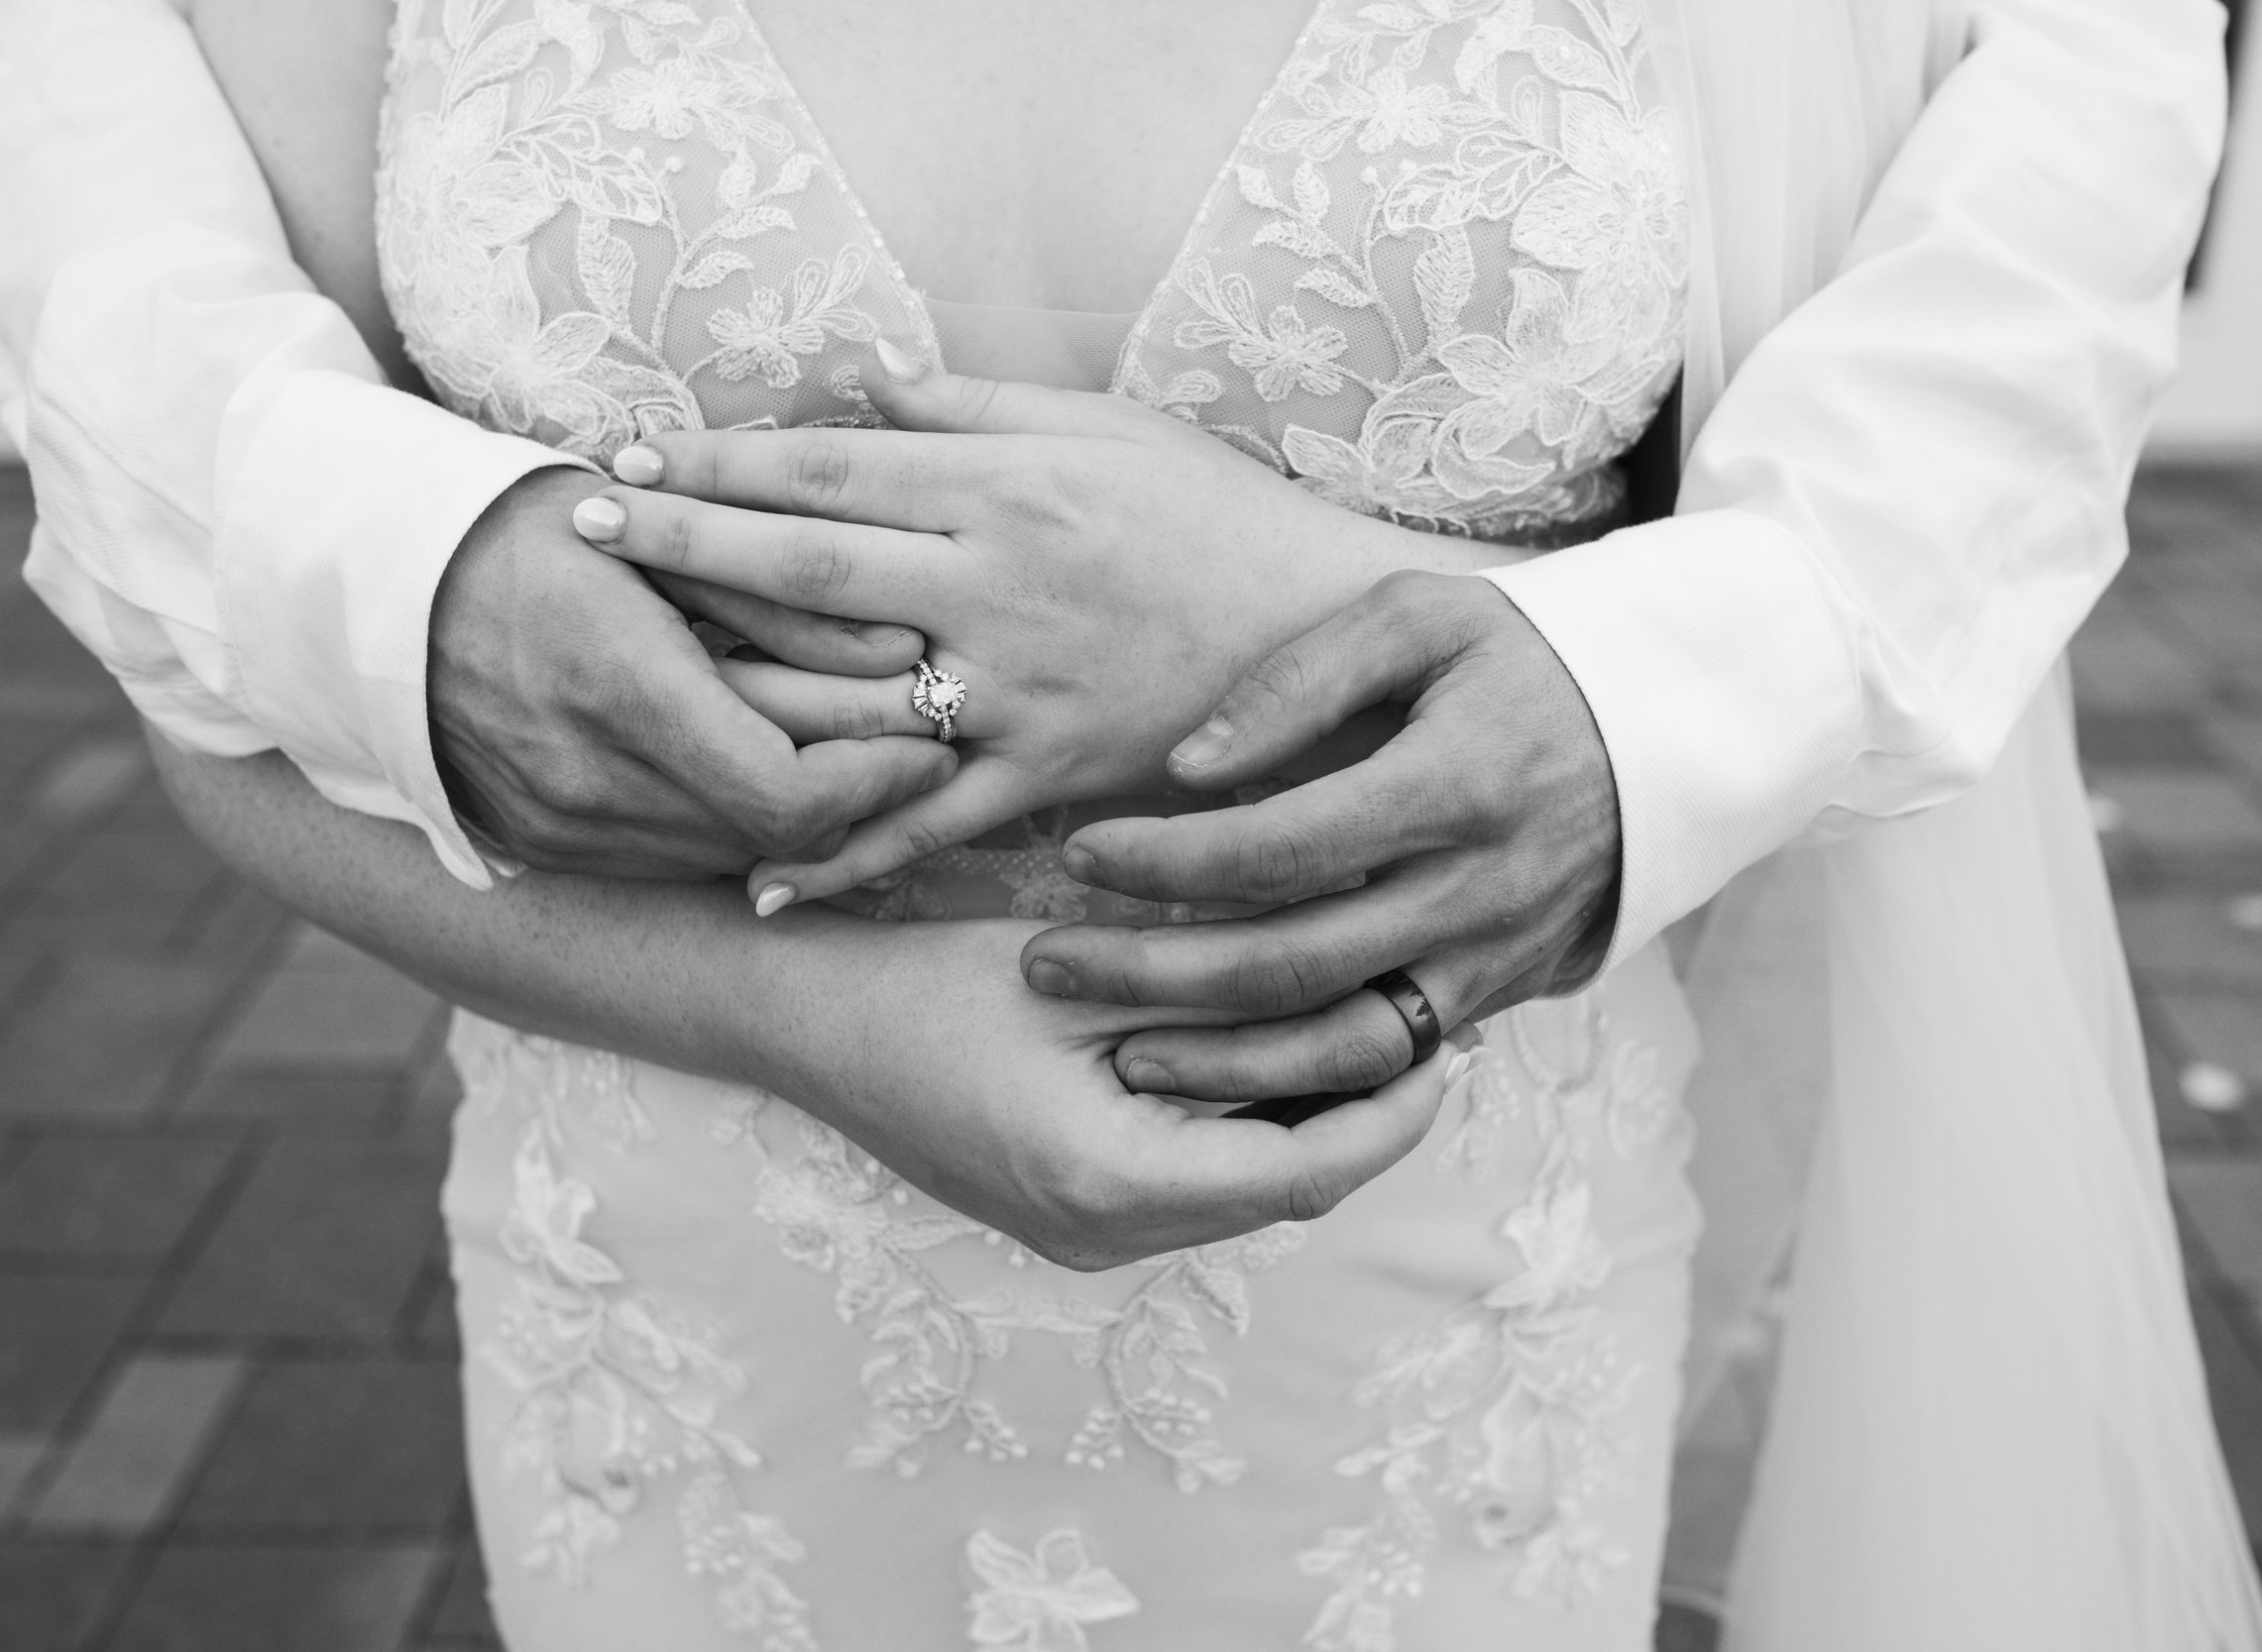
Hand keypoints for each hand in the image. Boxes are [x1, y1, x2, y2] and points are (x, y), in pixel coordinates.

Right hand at [429, 465, 955, 875]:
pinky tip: (765, 767)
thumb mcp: (660, 535)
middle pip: (778, 836)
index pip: (792, 795)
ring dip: (807, 813)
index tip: (930, 736)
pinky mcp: (554, 847)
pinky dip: (738, 822)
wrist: (379, 592)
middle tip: (924, 741)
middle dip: (865, 793)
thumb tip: (905, 651)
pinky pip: (680, 857)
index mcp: (625, 693)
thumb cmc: (533, 535)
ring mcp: (568, 827)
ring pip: (737, 856)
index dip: (879, 779)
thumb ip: (783, 601)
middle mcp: (594, 782)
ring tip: (857, 750)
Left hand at [568, 344, 1518, 906]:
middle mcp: (993, 581)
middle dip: (680, 544)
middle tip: (577, 533)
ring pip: (841, 693)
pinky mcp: (1048, 777)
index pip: (829, 464)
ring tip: (624, 687)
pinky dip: (842, 855)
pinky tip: (756, 878)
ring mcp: (1015, 688)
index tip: (631, 456)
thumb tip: (861, 378)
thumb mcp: (1115, 432)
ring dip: (722, 689)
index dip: (719, 460)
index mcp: (1008, 484)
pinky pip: (925, 823)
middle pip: (802, 561)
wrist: (1342, 640)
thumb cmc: (1228, 521)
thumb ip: (981, 406)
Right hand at [740, 915, 1473, 1269]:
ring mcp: (1086, 1238)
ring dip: (1314, 1123)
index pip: (1306, 1171)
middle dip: (1370, 1117)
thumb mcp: (1090, 968)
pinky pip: (1198, 1184)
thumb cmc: (932, 982)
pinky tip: (1279, 1055)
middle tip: (1432, 1031)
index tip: (1449, 1044)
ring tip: (1373, 1034)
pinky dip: (1251, 1127)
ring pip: (1247, 1194)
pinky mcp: (1072, 1216)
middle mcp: (1106, 1235)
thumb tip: (1352, 963)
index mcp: (1112, 1182)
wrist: (808, 1025)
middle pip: (1287, 1193)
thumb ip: (1216, 984)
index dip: (1393, 1115)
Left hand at [1014, 571, 1619, 1102]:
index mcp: (1456, 785)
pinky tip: (1217, 1077)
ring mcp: (1490, 958)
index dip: (1168, 861)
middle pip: (1290, 963)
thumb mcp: (1420, 617)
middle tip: (1047, 966)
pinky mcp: (1495, 998)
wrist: (1665, 732)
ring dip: (1219, 1063)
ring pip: (1339, 1046)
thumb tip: (1186, 768)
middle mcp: (1476, 890)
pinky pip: (1386, 1065)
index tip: (1081, 851)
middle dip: (1152, 975)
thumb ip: (1302, 680)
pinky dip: (1298, 1088)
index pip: (1281, 847)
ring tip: (1116, 1052)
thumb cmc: (1520, 657)